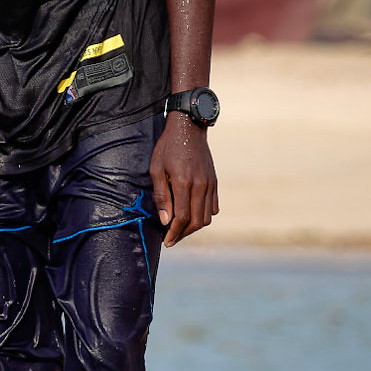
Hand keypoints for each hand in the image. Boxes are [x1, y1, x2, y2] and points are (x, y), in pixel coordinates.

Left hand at [150, 113, 218, 246]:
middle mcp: (201, 186)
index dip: (174, 233)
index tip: (166, 242)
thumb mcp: (156, 169)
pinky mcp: (214, 182)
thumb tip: (165, 221)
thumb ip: (161, 196)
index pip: (181, 218)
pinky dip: (203, 216)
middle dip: (183, 234)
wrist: (189, 128)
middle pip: (196, 221)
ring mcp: (210, 184)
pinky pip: (213, 207)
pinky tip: (191, 215)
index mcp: (184, 183)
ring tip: (180, 229)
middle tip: (171, 239)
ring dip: (194, 227)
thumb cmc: (168, 147)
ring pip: (206, 217)